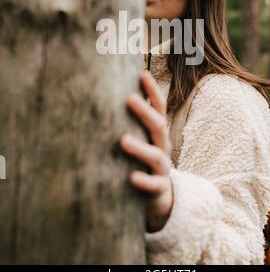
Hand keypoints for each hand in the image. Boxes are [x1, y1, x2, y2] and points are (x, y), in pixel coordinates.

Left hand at [119, 70, 173, 232]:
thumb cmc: (142, 161)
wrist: (159, 197)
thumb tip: (105, 95)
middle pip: (158, 127)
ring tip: (123, 140)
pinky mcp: (158, 189)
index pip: (159, 108)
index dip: (153, 91)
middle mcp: (162, 147)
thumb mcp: (141, 139)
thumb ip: (129, 121)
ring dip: (140, 147)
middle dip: (145, 112)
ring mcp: (162, 169)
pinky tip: (132, 177)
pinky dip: (144, 181)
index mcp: (157, 133)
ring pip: (155, 156)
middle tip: (129, 98)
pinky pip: (153, 185)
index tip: (142, 74)